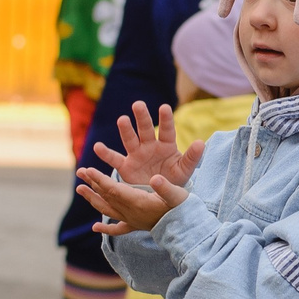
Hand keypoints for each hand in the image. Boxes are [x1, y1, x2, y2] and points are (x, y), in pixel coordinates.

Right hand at [74, 102, 206, 234]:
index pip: (166, 130)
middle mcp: (150, 146)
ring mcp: (136, 154)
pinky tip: (97, 147)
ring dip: (126, 130)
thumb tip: (201, 142)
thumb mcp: (185, 169)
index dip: (165, 119)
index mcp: (166, 145)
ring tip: (122, 120)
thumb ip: (192, 157)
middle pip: (145, 129)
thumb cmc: (174, 178)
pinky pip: (115, 159)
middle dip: (142, 117)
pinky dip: (106, 154)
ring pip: (130, 139)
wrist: (161, 194)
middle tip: (138, 104)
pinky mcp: (126, 166)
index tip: (164, 107)